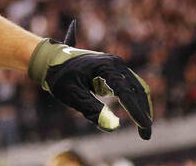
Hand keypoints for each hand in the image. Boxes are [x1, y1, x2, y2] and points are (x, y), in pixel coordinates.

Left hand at [29, 20, 153, 139]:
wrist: (50, 59)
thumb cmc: (59, 77)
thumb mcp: (72, 95)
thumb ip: (92, 110)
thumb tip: (113, 127)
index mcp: (105, 66)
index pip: (125, 91)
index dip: (136, 110)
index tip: (144, 127)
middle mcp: (115, 63)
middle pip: (137, 90)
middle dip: (143, 112)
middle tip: (145, 135)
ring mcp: (116, 66)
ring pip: (137, 88)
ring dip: (142, 108)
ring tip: (143, 131)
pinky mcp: (115, 71)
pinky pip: (130, 87)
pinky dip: (135, 102)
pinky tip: (137, 116)